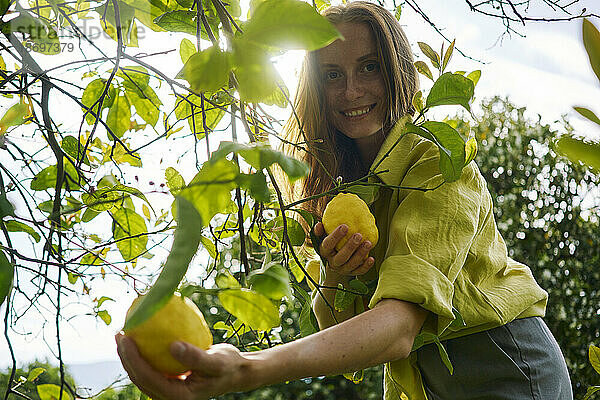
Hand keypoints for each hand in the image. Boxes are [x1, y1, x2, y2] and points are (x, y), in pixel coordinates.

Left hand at [115, 333, 250, 399]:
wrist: (236, 372)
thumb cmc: (228, 365)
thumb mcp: (216, 361)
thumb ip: (195, 356)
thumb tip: (172, 346)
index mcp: (178, 397)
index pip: (148, 378)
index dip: (132, 359)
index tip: (126, 338)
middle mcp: (170, 397)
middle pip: (140, 378)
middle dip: (125, 358)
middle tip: (120, 333)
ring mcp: (169, 391)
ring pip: (142, 375)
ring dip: (130, 357)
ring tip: (124, 334)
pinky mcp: (170, 382)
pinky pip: (152, 368)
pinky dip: (144, 354)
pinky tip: (142, 337)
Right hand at [313, 222, 373, 275]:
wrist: (335, 260)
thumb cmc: (331, 243)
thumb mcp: (324, 237)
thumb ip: (321, 231)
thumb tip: (319, 224)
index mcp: (324, 252)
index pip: (328, 245)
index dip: (335, 236)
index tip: (345, 226)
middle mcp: (333, 262)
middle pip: (341, 257)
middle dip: (350, 247)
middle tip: (358, 235)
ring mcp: (343, 269)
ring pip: (351, 264)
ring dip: (360, 254)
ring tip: (368, 243)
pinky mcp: (352, 273)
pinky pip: (359, 271)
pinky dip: (366, 266)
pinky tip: (372, 258)